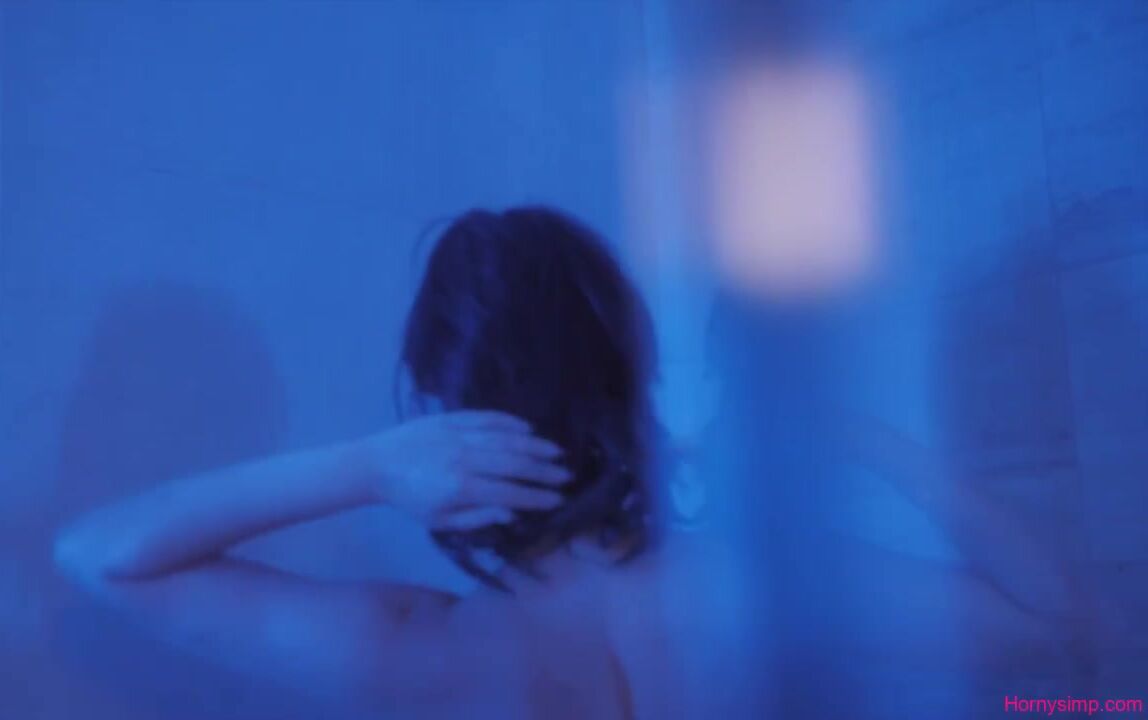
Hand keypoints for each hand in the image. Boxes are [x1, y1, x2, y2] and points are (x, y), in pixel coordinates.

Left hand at [361, 411, 570, 529]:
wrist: (375, 464)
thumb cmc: (409, 499)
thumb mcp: (440, 520)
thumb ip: (477, 517)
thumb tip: (513, 512)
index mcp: (460, 487)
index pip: (508, 492)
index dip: (536, 496)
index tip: (558, 499)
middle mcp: (463, 458)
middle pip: (513, 463)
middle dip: (543, 470)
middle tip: (567, 475)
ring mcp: (458, 434)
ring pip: (504, 438)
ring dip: (534, 445)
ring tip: (556, 451)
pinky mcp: (450, 418)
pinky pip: (486, 417)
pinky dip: (509, 422)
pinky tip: (528, 428)